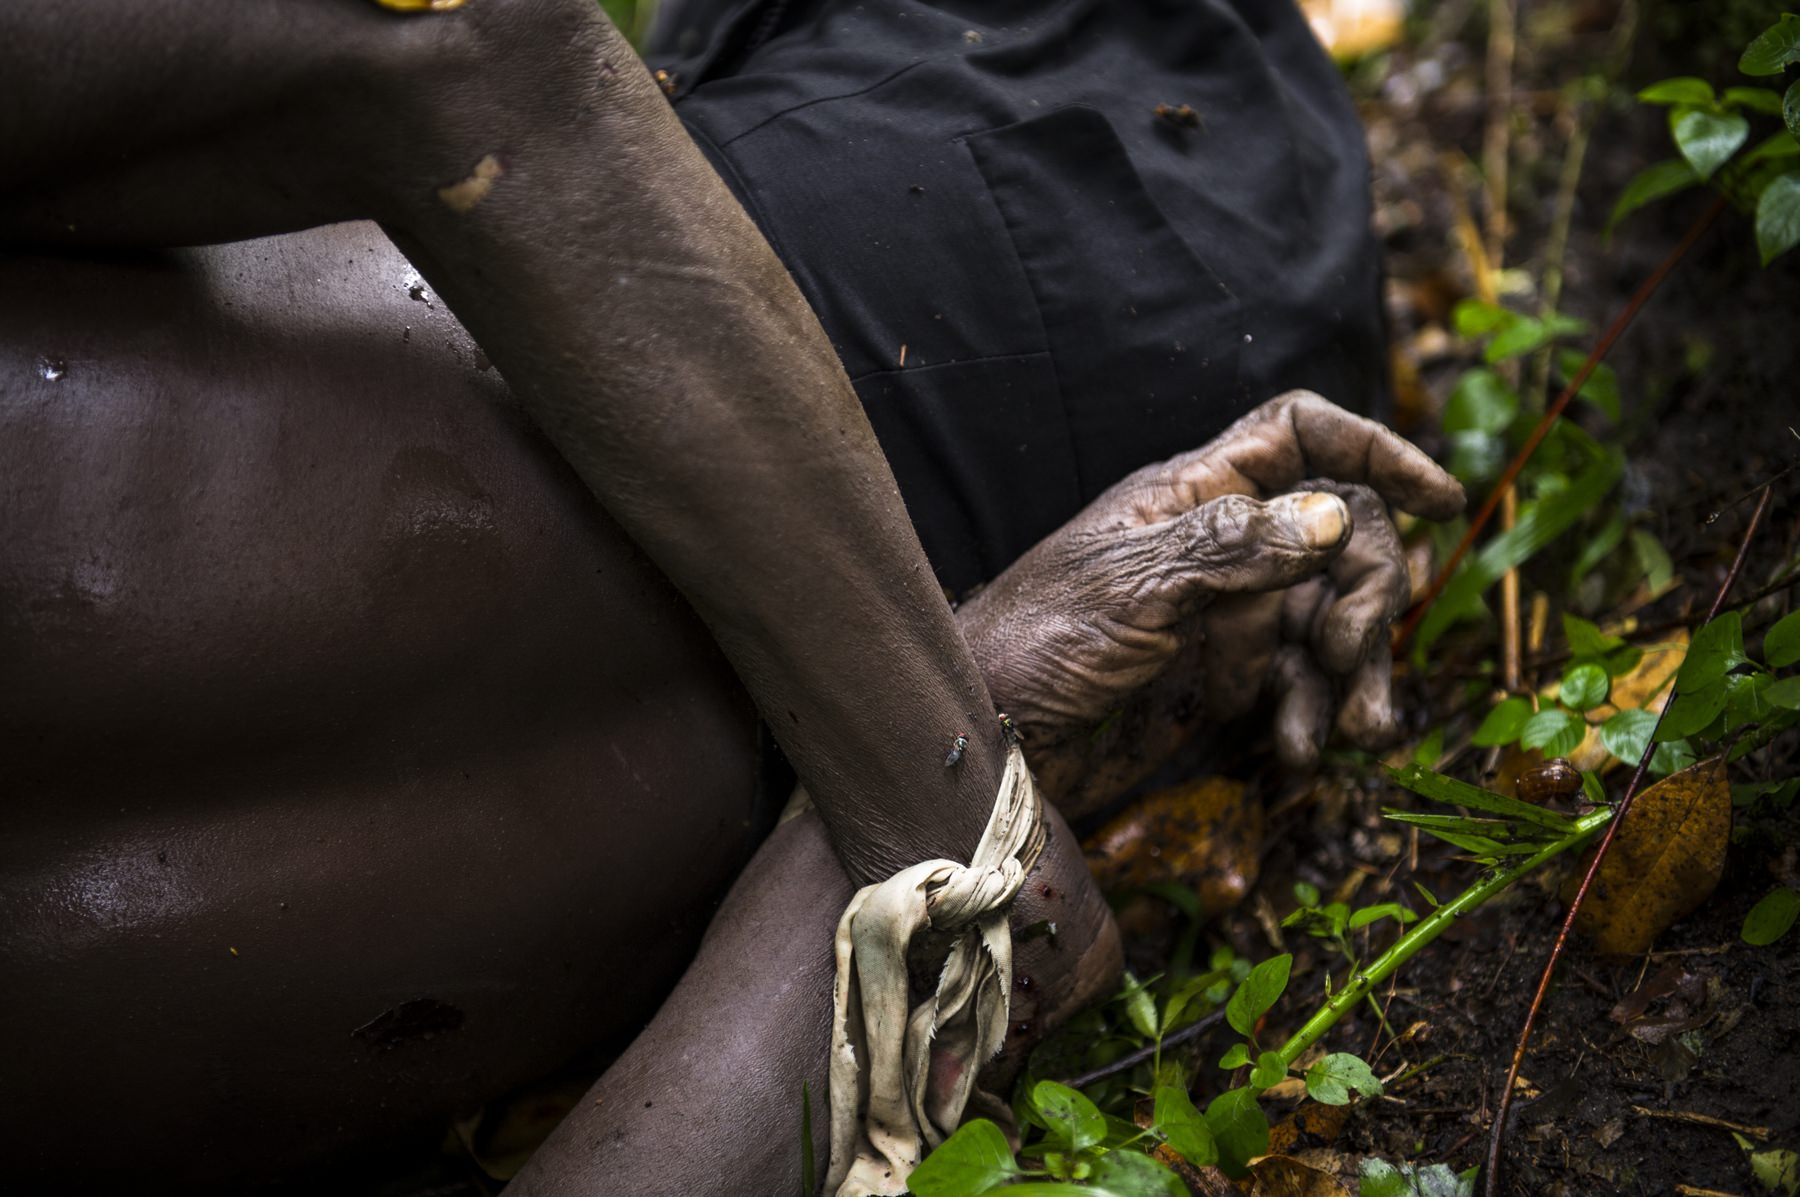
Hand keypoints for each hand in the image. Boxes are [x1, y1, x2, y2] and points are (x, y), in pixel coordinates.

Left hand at [957, 391, 1463, 813]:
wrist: (987, 742)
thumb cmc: (1032, 644)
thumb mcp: (1130, 587)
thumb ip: (1232, 548)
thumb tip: (1333, 513)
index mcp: (1192, 493)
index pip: (1299, 434)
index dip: (1374, 450)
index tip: (1442, 501)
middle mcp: (1220, 544)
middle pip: (1341, 534)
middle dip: (1366, 591)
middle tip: (1350, 653)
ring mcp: (1227, 613)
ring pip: (1331, 616)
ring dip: (1354, 672)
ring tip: (1358, 731)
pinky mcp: (1223, 679)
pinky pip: (1299, 681)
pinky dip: (1313, 713)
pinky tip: (1303, 752)